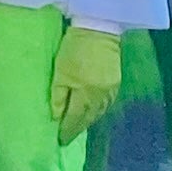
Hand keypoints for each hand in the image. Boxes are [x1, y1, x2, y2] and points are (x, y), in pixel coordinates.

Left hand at [51, 22, 125, 141]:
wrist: (98, 29)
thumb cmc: (73, 49)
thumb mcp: (60, 71)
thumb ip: (58, 95)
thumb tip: (56, 116)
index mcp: (86, 94)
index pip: (76, 119)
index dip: (68, 130)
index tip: (60, 141)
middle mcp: (101, 96)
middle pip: (89, 118)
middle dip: (78, 128)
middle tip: (68, 136)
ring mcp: (111, 89)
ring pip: (99, 112)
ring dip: (88, 120)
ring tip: (78, 126)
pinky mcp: (116, 82)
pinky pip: (106, 103)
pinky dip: (98, 110)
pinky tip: (92, 111)